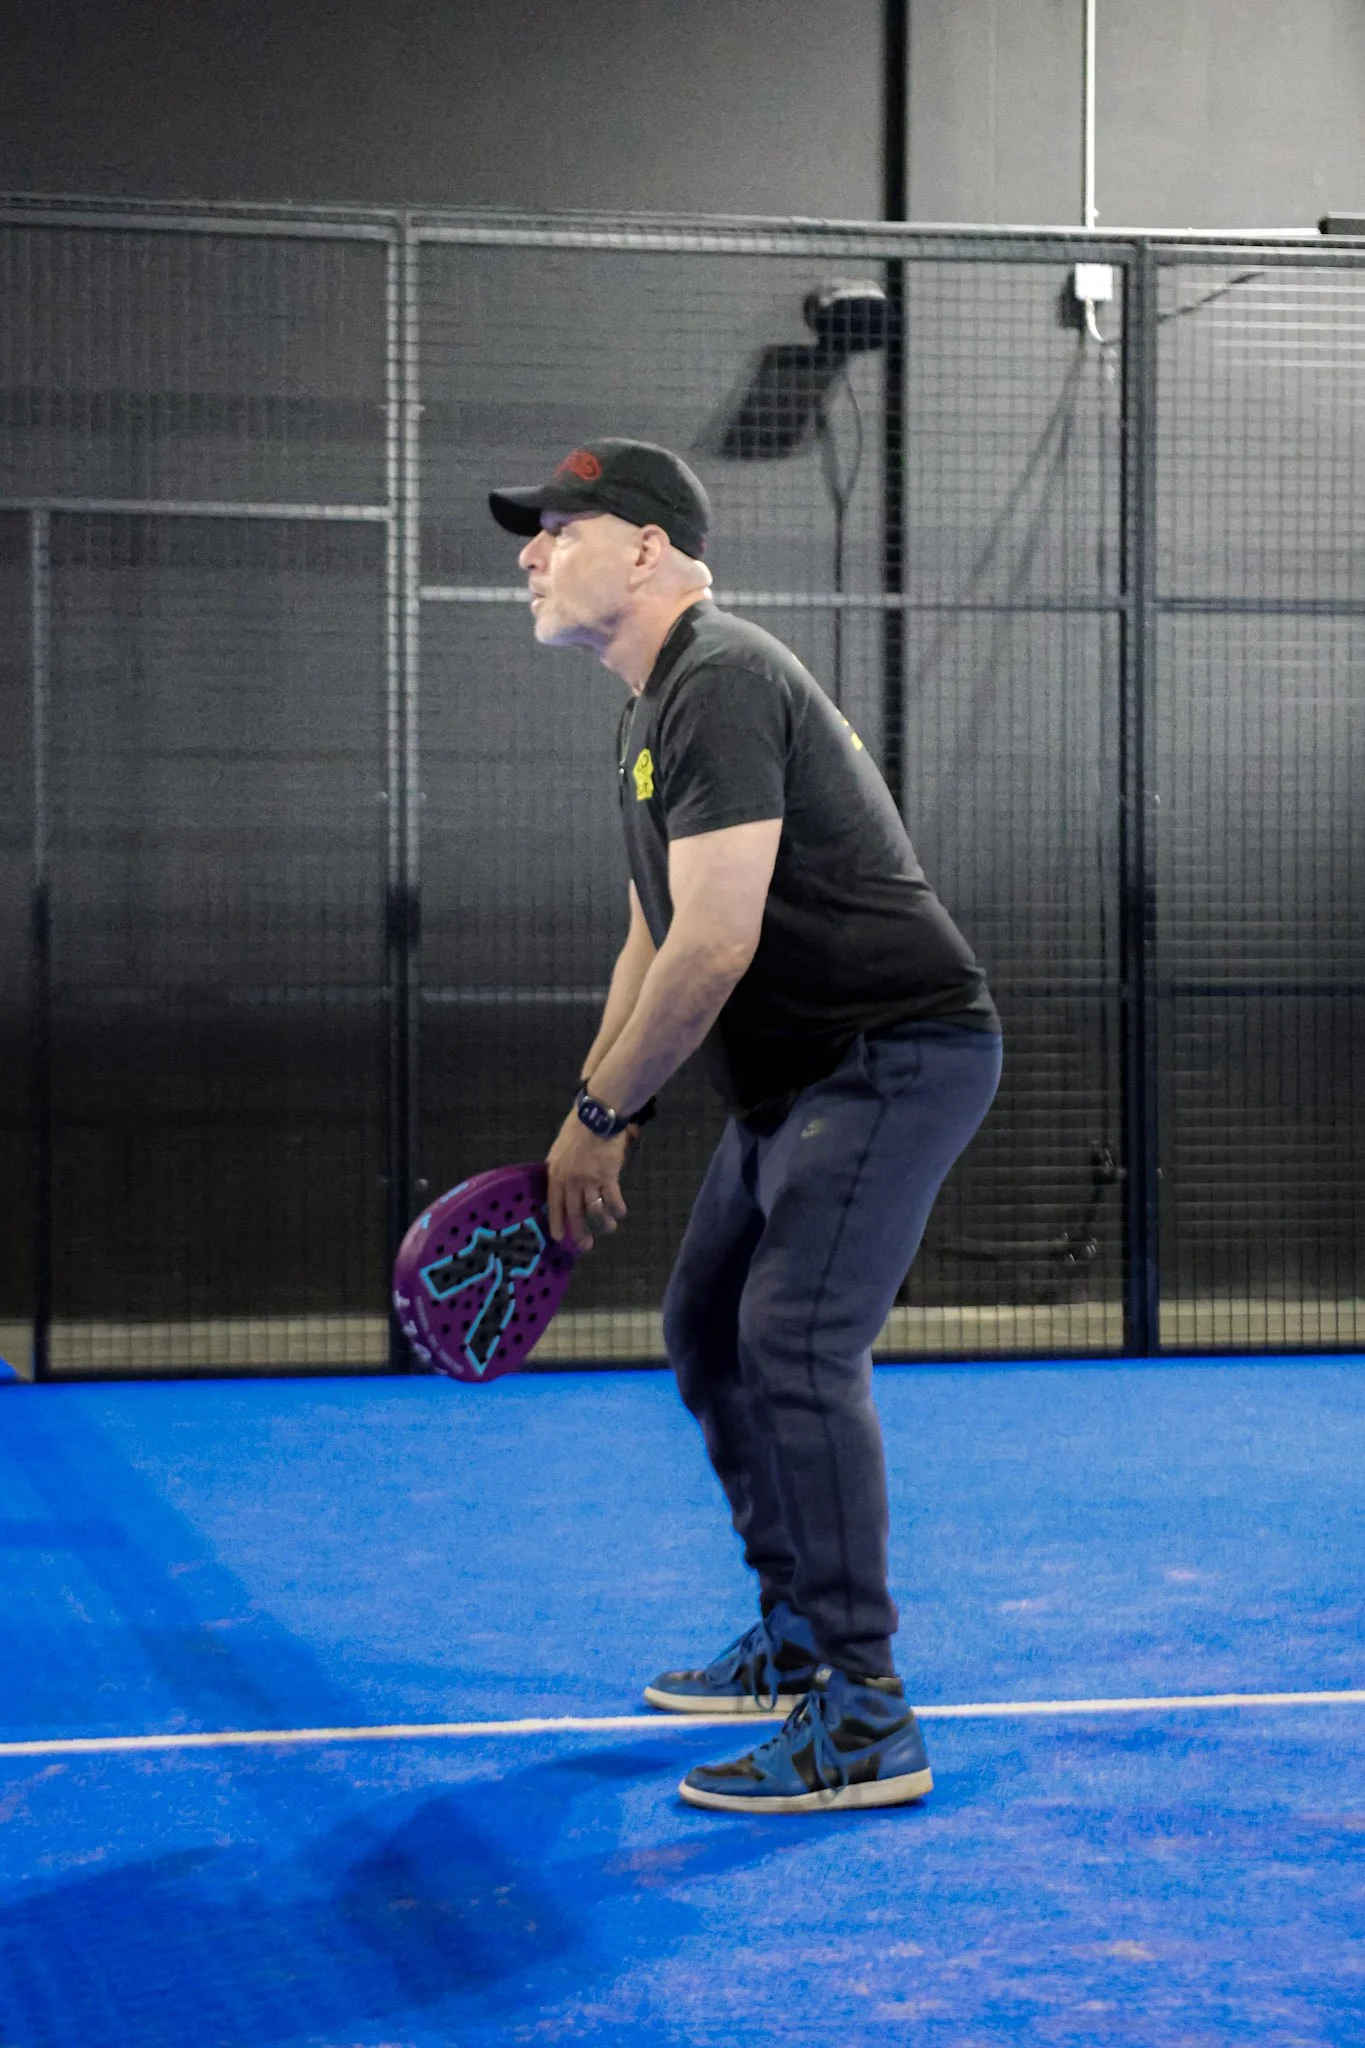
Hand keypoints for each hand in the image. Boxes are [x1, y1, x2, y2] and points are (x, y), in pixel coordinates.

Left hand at [546, 1110, 632, 1252]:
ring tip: (609, 1229)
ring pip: (595, 1210)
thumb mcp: (558, 1149)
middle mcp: (571, 1181)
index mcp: (556, 1174)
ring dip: (603, 1223)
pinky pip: (613, 1198)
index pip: (554, 1204)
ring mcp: (589, 1180)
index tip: (559, 1238)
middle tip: (586, 1246)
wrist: (596, 1117)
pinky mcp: (608, 1176)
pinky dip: (617, 1208)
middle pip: (575, 1212)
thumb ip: (558, 1168)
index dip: (557, 1222)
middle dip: (580, 1232)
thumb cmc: (576, 1129)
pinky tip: (621, 1213)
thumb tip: (560, 1184)